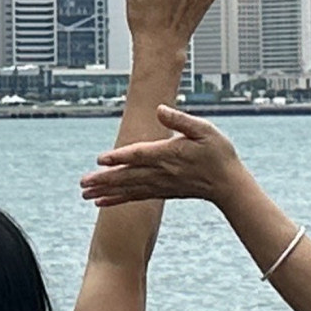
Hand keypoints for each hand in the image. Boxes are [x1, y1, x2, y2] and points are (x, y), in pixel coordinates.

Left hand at [80, 104, 251, 208]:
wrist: (228, 184)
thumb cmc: (218, 153)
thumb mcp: (205, 129)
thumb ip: (181, 120)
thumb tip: (160, 109)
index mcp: (169, 153)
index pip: (140, 154)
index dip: (119, 156)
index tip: (100, 159)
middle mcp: (161, 172)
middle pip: (128, 175)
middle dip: (104, 180)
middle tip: (82, 183)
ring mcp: (160, 184)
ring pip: (128, 188)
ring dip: (106, 191)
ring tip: (85, 194)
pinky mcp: (161, 192)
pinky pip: (135, 197)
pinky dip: (117, 199)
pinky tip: (101, 202)